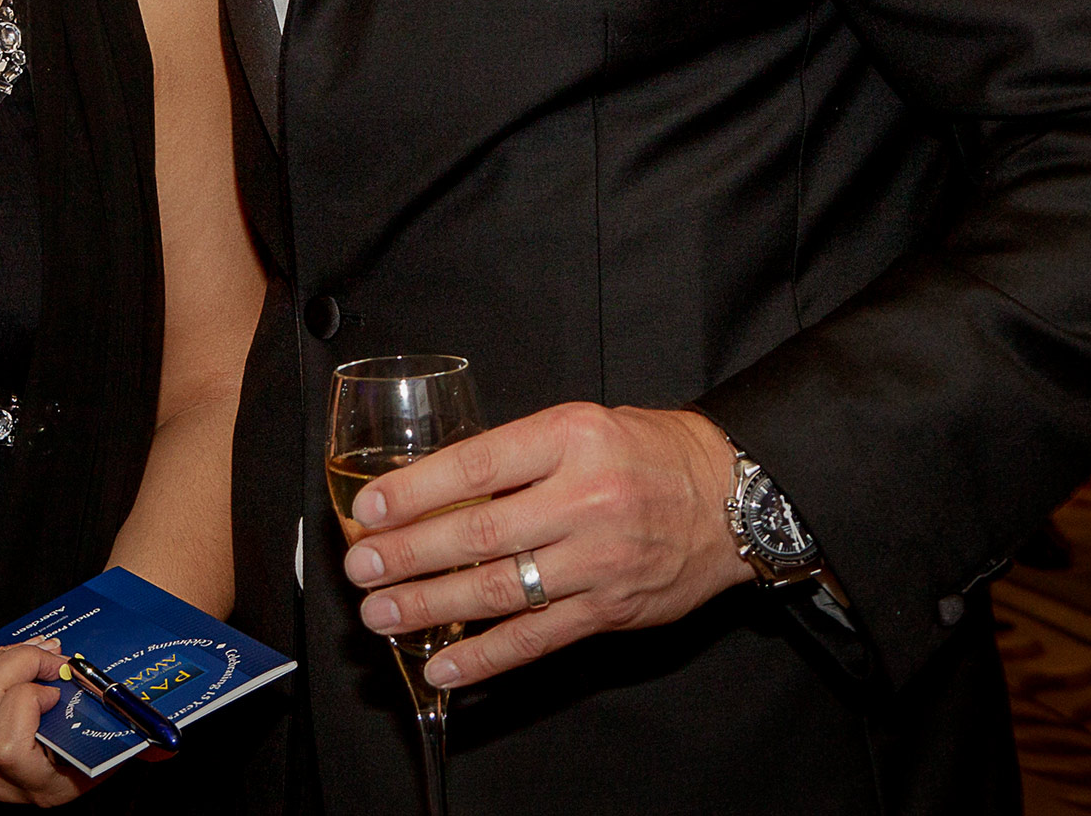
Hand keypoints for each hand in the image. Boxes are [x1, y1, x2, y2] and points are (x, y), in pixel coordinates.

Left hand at [0, 641, 87, 804]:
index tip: (57, 689)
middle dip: (19, 657)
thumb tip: (76, 669)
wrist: (52, 782)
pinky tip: (7, 661)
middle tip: (49, 655)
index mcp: (31, 784)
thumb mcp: (100, 752)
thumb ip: (91, 718)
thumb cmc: (82, 764)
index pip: (5, 744)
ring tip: (28, 653)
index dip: (30, 699)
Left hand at [342, 403, 747, 690]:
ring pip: (500, 591)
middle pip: (479, 534)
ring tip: (381, 614)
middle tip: (359, 569)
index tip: (368, 511)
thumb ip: (515, 455)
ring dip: (431, 607)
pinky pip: (537, 639)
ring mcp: (599, 560)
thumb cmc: (643, 452)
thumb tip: (432, 489)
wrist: (731, 496)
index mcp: (569, 439)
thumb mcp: (578, 425)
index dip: (414, 492)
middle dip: (408, 555)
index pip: (476, 467)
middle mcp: (585, 500)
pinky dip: (484, 658)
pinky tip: (442, 665)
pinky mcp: (611, 610)